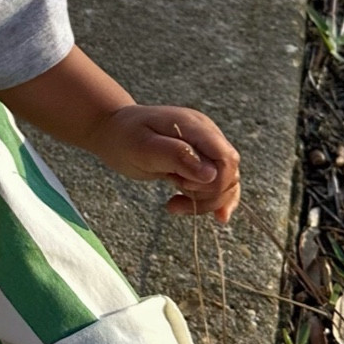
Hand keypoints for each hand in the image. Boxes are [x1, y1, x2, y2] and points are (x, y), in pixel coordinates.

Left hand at [83, 104, 241, 223]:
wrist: (114, 130)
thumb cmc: (124, 137)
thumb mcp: (142, 148)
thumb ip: (176, 156)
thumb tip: (210, 174)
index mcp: (195, 127)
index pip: (226, 158)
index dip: (214, 182)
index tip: (183, 187)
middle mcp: (207, 136)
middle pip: (229, 173)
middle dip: (208, 195)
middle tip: (173, 203)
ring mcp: (205, 148)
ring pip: (225, 182)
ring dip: (205, 201)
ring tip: (173, 206)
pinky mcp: (200, 161)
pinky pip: (217, 184)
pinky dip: (212, 200)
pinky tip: (212, 216)